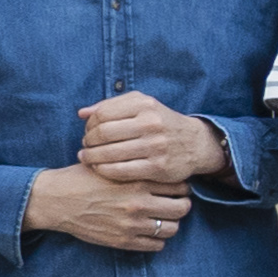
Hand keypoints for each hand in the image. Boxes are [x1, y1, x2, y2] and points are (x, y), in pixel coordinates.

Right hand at [28, 164, 192, 254]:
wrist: (56, 200)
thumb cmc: (82, 178)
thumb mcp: (110, 163)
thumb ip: (135, 164)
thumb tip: (160, 162)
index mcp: (136, 180)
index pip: (178, 184)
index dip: (181, 185)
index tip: (178, 186)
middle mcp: (138, 203)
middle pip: (182, 207)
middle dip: (182, 204)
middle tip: (176, 202)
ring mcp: (131, 224)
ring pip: (172, 228)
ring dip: (172, 223)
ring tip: (165, 217)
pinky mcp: (123, 241)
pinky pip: (156, 245)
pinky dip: (158, 239)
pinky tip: (151, 231)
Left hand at [73, 93, 227, 189]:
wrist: (195, 143)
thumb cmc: (161, 123)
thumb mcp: (142, 105)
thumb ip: (112, 105)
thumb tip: (82, 113)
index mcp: (145, 105)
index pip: (103, 114)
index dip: (90, 124)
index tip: (88, 131)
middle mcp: (151, 123)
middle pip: (103, 133)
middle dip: (88, 141)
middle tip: (85, 146)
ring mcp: (155, 146)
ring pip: (109, 153)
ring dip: (91, 157)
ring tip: (87, 158)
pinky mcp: (157, 167)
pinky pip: (120, 171)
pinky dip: (104, 170)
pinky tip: (100, 168)